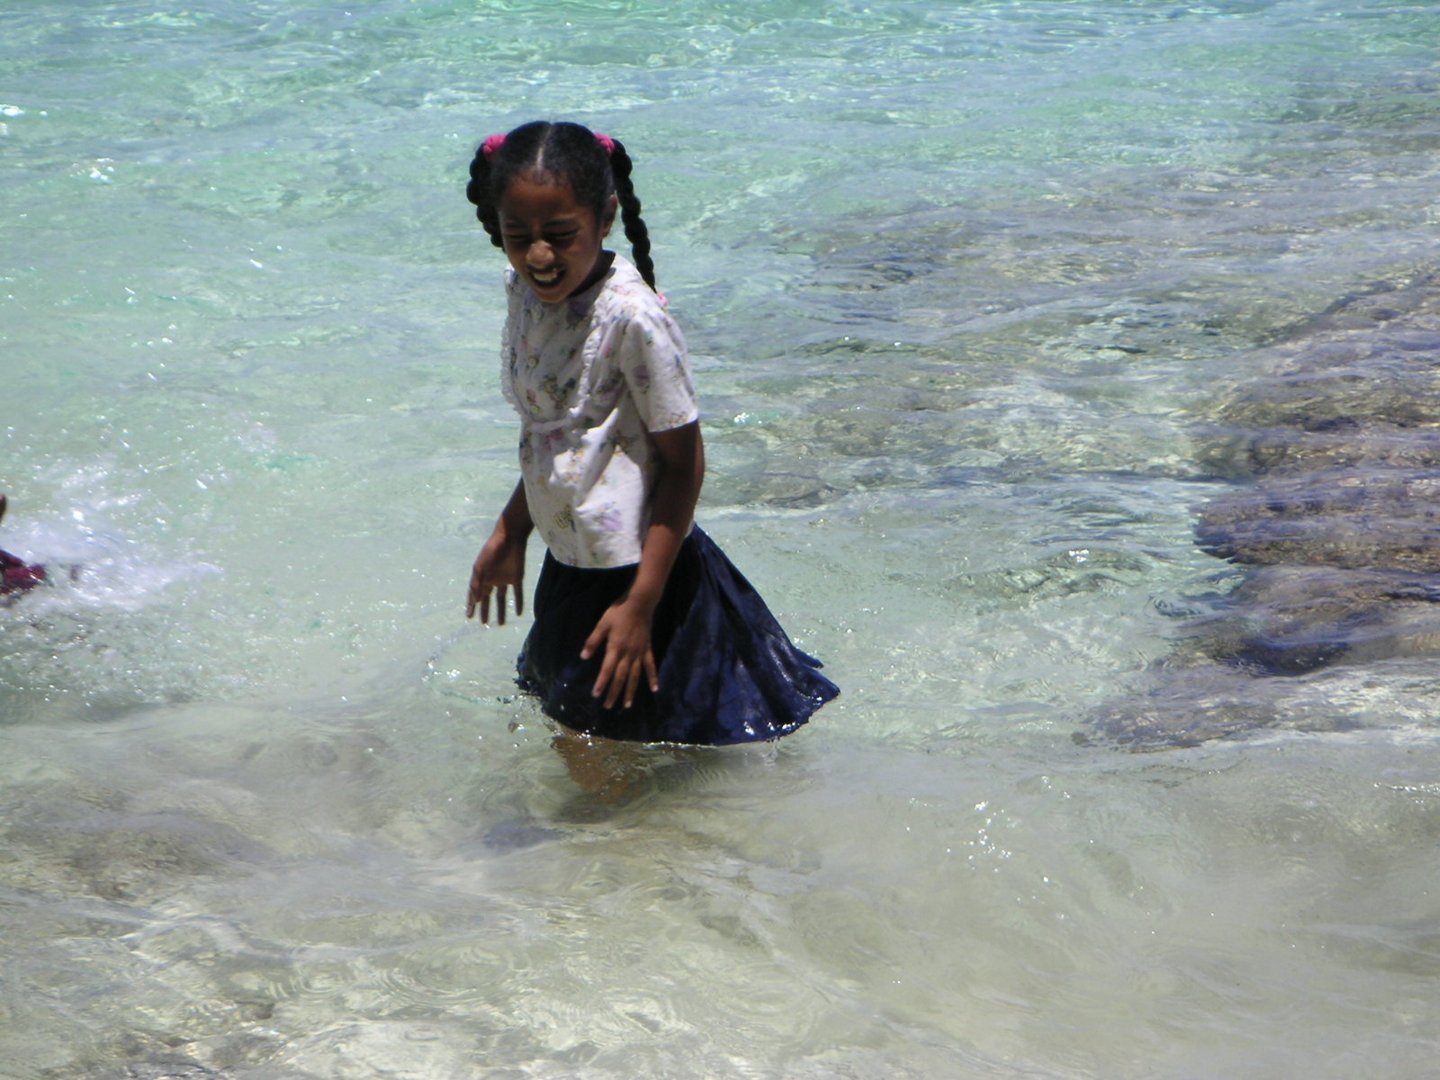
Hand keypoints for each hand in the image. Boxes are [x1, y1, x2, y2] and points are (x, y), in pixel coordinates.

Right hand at [466, 526, 526, 623]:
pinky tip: (518, 613)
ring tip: (501, 624)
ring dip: (501, 611)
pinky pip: (518, 593)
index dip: (472, 605)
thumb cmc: (492, 550)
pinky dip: (518, 602)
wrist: (510, 537)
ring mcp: (505, 579)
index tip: (469, 617)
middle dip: (485, 610)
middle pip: (488, 598)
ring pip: (502, 598)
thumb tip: (474, 600)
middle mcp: (492, 579)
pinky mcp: (517, 577)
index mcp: (482, 576)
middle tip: (484, 623)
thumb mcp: (480, 567)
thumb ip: (477, 583)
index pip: (475, 594)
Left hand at [581, 594, 658, 708]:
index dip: (602, 683)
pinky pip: (651, 666)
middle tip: (608, 706)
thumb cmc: (618, 612)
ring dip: (631, 691)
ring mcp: (639, 653)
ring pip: (635, 676)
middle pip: (621, 677)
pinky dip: (653, 677)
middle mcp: (628, 654)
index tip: (596, 695)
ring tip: (627, 705)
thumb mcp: (602, 624)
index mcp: (616, 648)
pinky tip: (655, 689)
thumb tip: (583, 656)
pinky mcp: (647, 649)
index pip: (607, 669)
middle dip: (614, 692)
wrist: (640, 603)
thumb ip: (593, 641)